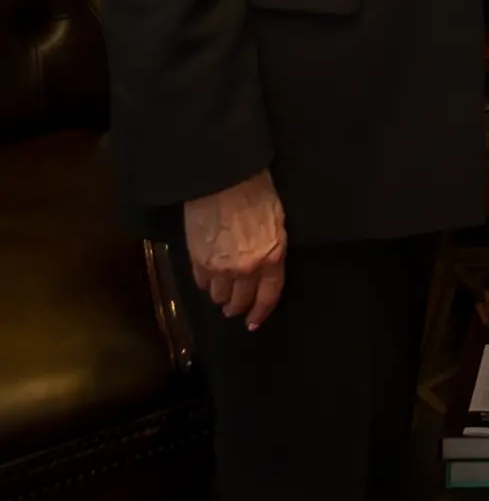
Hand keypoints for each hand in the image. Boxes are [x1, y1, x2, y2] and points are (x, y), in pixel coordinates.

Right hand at [183, 170, 286, 330]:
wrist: (224, 178)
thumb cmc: (257, 191)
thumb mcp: (276, 220)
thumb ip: (272, 247)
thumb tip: (267, 262)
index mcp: (271, 257)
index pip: (269, 295)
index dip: (261, 311)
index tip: (253, 322)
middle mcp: (246, 269)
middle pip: (241, 300)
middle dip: (238, 307)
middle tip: (234, 309)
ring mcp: (220, 267)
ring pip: (218, 296)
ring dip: (220, 297)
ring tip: (220, 295)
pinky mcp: (198, 261)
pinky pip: (201, 283)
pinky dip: (205, 284)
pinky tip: (207, 280)